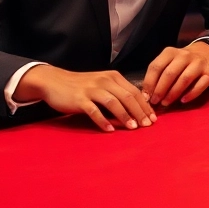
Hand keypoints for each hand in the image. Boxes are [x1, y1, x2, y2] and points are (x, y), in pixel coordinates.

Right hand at [15, 65, 155, 131]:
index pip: (134, 92)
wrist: (55, 81)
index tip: (153, 118)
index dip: (145, 106)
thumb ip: (117, 92)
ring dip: (125, 116)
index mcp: (113, 77)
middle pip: (127, 97)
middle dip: (140, 112)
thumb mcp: (102, 83)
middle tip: (147, 125)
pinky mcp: (80, 99)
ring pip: (114, 103)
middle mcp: (105, 81)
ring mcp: (92, 89)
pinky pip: (94, 111)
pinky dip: (103, 121)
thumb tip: (137, 107)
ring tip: (133, 128)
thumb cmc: (81, 85)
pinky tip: (110, 130)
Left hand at [142, 41, 208, 106]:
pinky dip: (190, 94)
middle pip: (169, 73)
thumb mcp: (170, 60)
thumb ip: (159, 73)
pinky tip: (183, 101)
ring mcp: (198, 63)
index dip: (149, 83)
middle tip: (155, 102)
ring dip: (173, 93)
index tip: (146, 96)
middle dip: (160, 90)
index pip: (156, 66)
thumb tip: (147, 94)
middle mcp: (185, 55)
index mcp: (170, 52)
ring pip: (184, 79)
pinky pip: (199, 85)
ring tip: (166, 103)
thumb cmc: (184, 61)